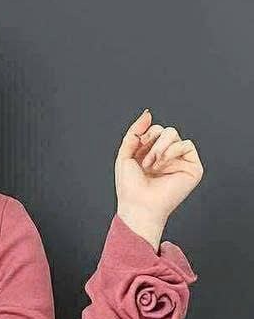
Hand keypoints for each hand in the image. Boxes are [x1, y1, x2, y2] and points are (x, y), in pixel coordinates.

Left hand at [114, 109, 203, 238]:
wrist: (138, 205)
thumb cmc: (130, 187)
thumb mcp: (125, 154)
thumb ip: (134, 132)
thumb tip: (148, 113)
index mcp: (152, 154)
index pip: (153, 130)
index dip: (144, 136)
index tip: (137, 150)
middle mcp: (167, 157)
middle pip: (164, 129)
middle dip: (152, 142)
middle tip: (145, 162)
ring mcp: (180, 161)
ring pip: (174, 133)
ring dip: (159, 147)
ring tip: (153, 165)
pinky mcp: (192, 167)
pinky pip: (187, 143)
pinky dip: (172, 151)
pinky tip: (163, 164)